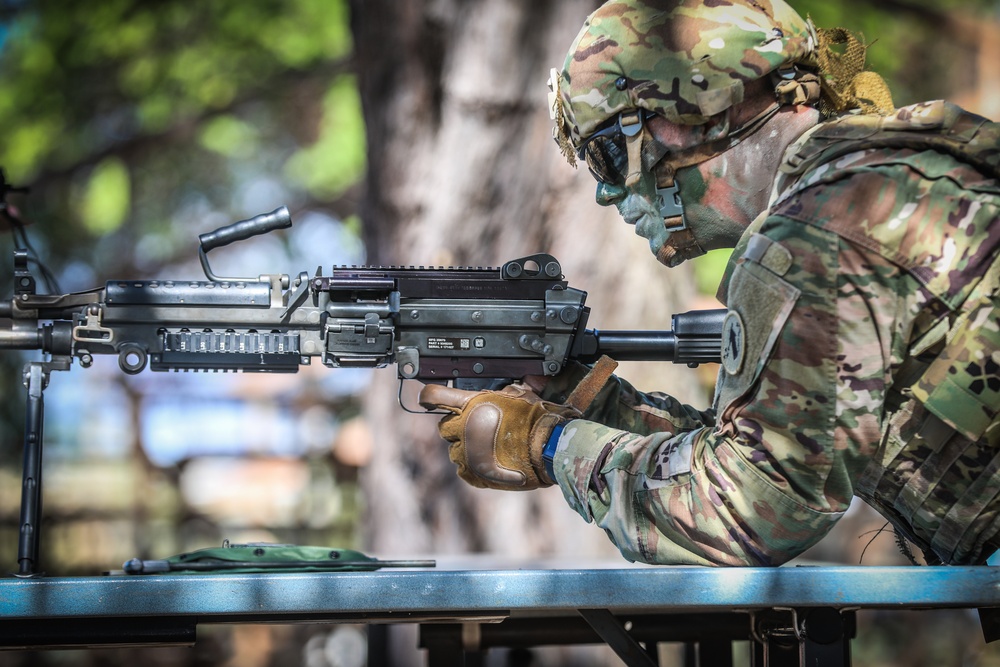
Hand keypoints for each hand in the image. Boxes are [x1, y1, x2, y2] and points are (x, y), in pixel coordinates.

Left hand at [418, 383, 580, 489]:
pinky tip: (491, 462)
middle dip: (457, 426)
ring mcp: (466, 454)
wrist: (548, 447)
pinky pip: (463, 469)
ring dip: (466, 447)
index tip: (429, 399)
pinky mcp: (474, 474)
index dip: (430, 396)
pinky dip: (473, 466)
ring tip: (489, 448)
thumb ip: (501, 394)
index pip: (434, 396)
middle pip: (444, 426)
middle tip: (476, 427)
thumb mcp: (518, 394)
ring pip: (454, 450)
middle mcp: (463, 429)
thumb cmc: (535, 418)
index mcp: (470, 405)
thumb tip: (501, 392)